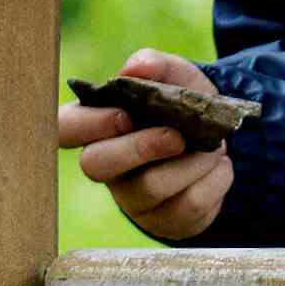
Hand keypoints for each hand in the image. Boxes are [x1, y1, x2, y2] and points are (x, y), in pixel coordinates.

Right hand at [58, 45, 234, 243]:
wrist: (220, 139)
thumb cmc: (182, 107)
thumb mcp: (176, 78)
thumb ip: (157, 66)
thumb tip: (136, 68)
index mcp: (97, 124)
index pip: (64, 129)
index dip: (87, 125)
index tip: (124, 115)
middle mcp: (105, 164)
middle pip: (96, 165)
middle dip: (140, 148)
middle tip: (177, 136)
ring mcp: (131, 198)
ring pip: (149, 187)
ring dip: (191, 164)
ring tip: (212, 148)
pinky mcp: (164, 219)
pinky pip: (187, 206)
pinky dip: (214, 181)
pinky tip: (219, 167)